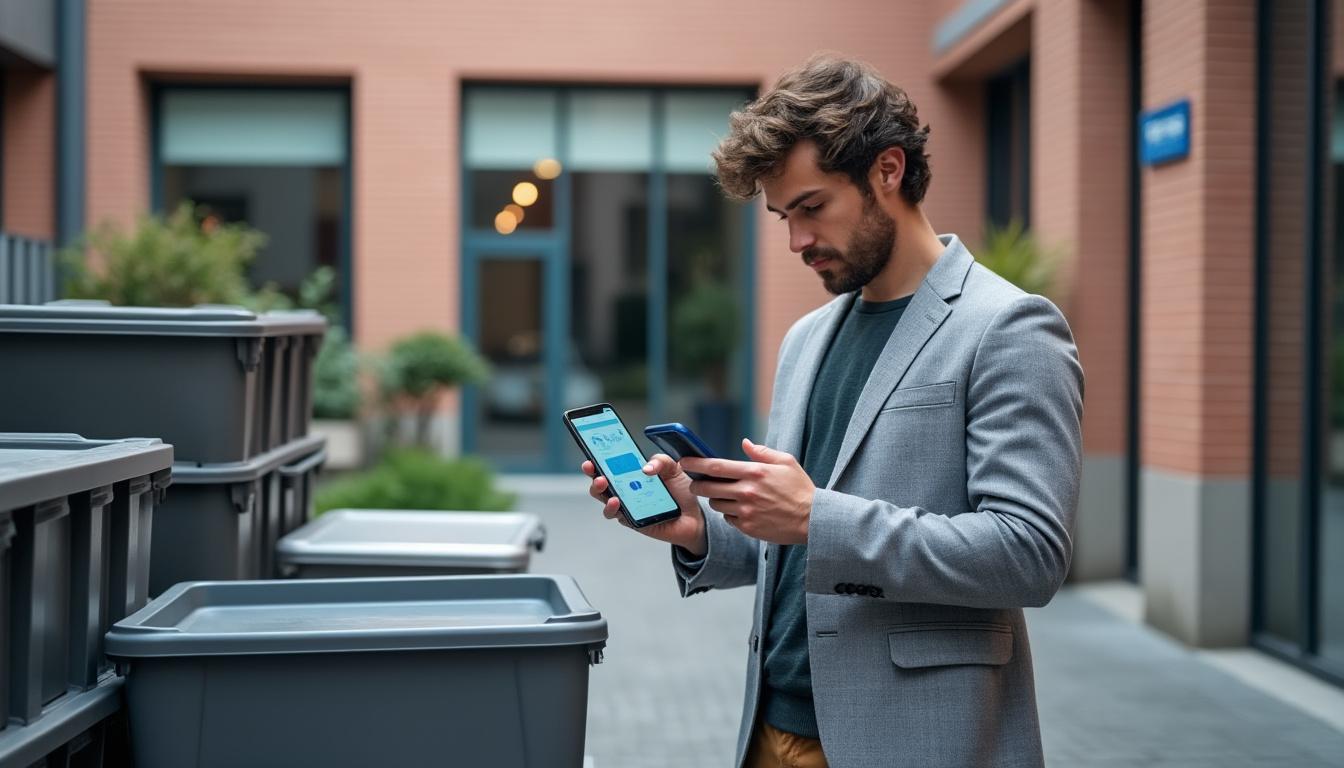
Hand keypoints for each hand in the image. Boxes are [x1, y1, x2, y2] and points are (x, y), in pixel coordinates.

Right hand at [581, 454, 707, 555]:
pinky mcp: (633, 521)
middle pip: (601, 483)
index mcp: (632, 474)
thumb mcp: (674, 468)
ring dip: (599, 492)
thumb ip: (661, 460)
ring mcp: (628, 507)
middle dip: (593, 473)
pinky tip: (618, 501)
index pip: (610, 465)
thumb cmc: (681, 490)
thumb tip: (645, 467)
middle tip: (592, 466)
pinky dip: (614, 509)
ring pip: (605, 501)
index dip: (597, 458)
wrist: (694, 515)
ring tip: (603, 483)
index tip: (591, 451)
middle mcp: (626, 491)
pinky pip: (619, 516)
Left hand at [681, 438, 814, 544]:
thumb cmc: (800, 488)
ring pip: (716, 504)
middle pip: (708, 488)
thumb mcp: (786, 462)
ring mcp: (746, 512)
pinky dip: (729, 514)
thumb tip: (744, 443)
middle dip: (697, 484)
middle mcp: (747, 492)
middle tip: (696, 483)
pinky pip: (728, 519)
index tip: (683, 461)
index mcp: (755, 472)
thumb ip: (762, 452)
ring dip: (715, 499)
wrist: (812, 519)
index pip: (715, 466)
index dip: (695, 463)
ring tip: (725, 496)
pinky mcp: (748, 528)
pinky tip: (740, 510)